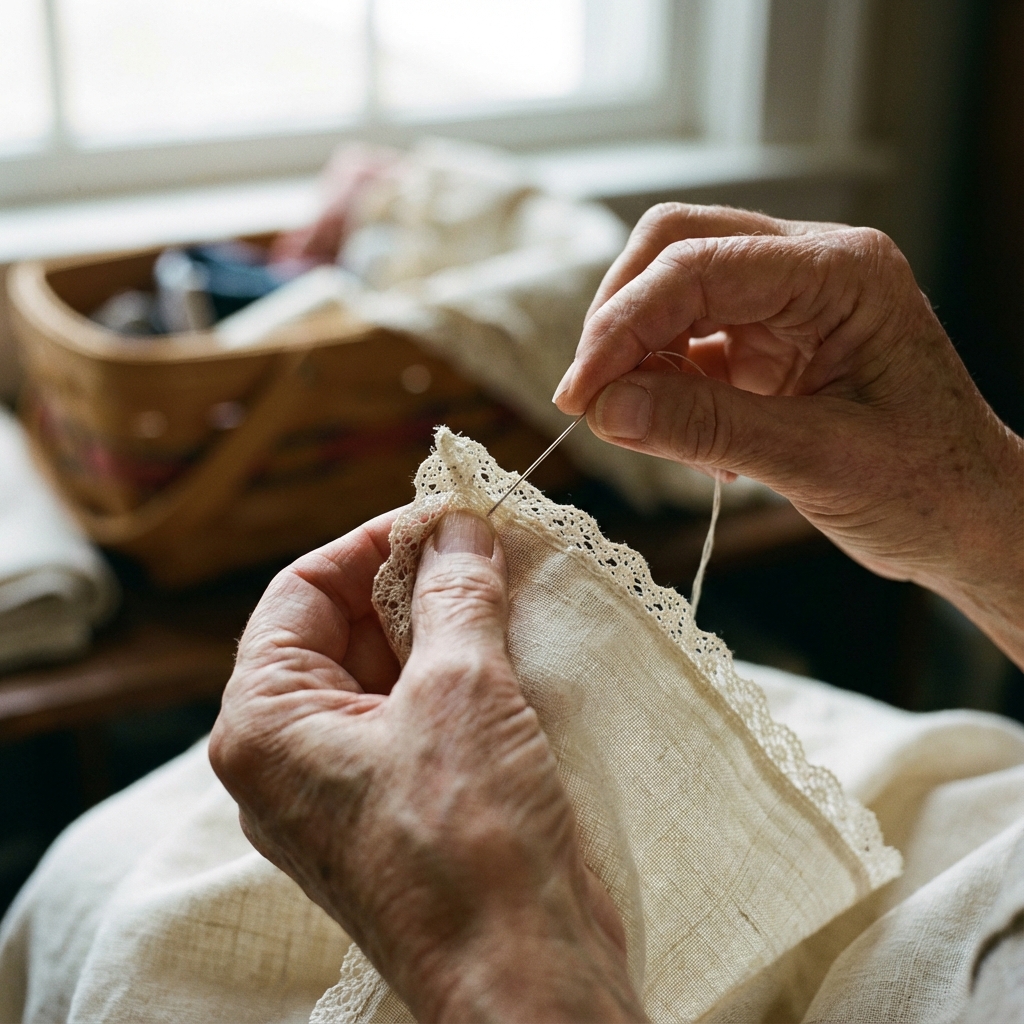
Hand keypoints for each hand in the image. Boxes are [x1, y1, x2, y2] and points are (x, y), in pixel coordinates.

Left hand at [210, 510, 644, 1022]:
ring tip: (507, 581)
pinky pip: (416, 713)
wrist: (525, 975)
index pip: (302, 591)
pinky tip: (512, 641)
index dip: (373, 542)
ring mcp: (345, 784)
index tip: (443, 516)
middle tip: (485, 544)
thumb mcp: (461, 690)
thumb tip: (458, 527)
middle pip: (343, 628)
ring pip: (386, 670)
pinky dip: (459, 670)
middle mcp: (290, 754)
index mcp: (264, 724)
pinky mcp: (398, 805)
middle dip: (413, 580)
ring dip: (444, 622)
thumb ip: (452, 593)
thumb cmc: (470, 841)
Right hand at [553, 203, 1023, 667]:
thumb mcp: (817, 461)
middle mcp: (811, 268)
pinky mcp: (767, 341)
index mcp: (841, 273)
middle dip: (620, 320)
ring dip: (637, 353)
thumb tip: (607, 408)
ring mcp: (786, 301)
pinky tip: (683, 438)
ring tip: (640, 425)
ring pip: (672, 287)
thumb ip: (707, 427)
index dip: (623, 326)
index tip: (580, 394)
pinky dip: (663, 383)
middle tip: (590, 399)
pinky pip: (687, 339)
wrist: (969, 520)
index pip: (699, 266)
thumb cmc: (926, 488)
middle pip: (676, 248)